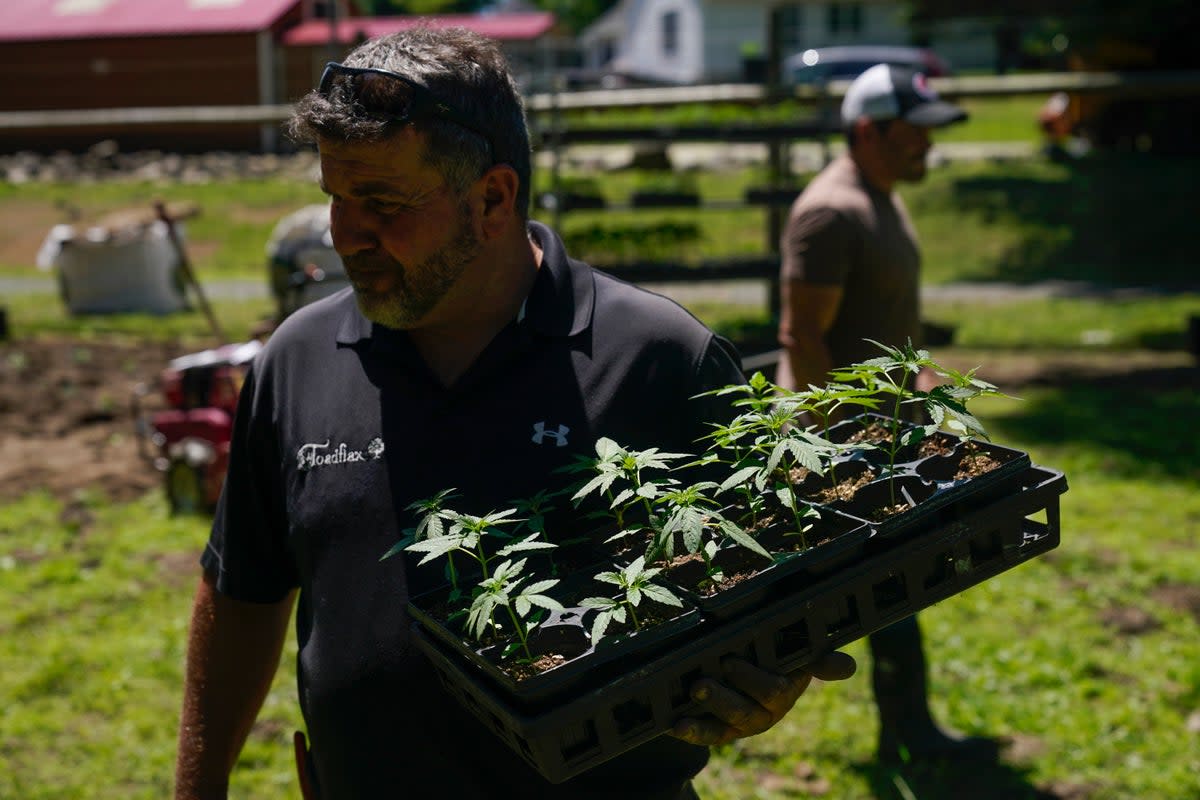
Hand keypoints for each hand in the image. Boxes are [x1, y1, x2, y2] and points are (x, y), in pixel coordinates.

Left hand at [669, 651, 855, 746]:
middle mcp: (764, 713)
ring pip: (726, 724)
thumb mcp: (800, 657)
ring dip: (707, 712)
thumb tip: (849, 667)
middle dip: (723, 696)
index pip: (773, 690)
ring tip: (692, 693)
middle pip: (745, 710)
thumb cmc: (781, 661)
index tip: (730, 663)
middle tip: (701, 681)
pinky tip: (675, 725)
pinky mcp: (722, 732)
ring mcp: (742, 725)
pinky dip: (691, 732)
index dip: (752, 680)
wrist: (758, 676)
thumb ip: (820, 660)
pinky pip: (708, 735)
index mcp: (784, 692)